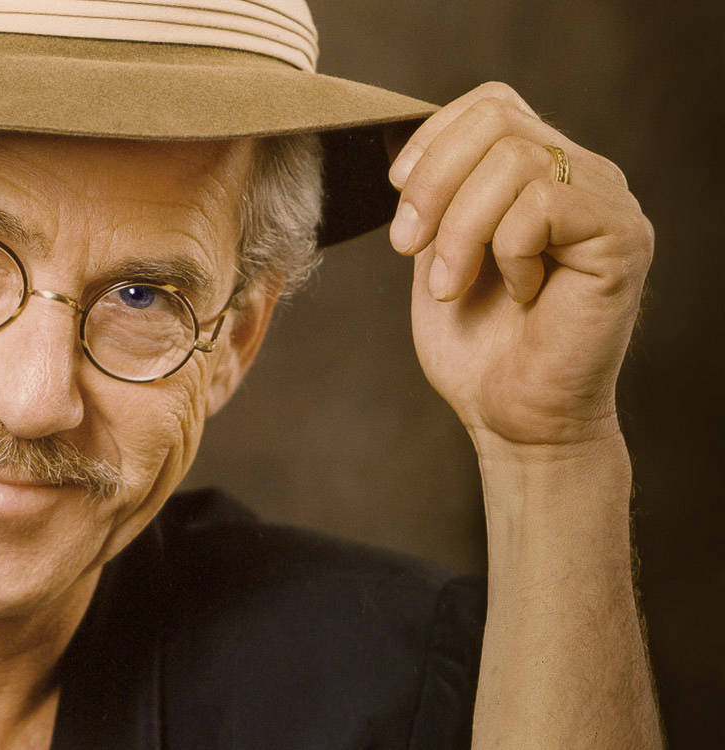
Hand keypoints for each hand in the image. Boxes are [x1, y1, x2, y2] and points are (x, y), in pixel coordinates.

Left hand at [387, 82, 652, 448]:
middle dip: (433, 183)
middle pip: (498, 121)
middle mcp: (582, 176)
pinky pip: (547, 203)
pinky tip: (520, 292)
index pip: (491, 104)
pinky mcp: (622, 238)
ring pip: (516, 159)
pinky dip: (509, 250)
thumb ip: (438, 195)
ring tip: (449, 284)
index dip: (434, 139)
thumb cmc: (477, 344)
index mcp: (540, 173)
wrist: (514, 416)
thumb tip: (409, 150)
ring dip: (460, 227)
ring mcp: (607, 203)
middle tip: (407, 246)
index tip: (397, 196)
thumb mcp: (437, 253)